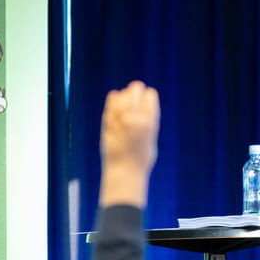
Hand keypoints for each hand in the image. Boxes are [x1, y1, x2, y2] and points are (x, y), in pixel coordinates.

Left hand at [99, 81, 159, 206]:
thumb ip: (148, 125)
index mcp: (149, 123)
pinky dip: (112, 100)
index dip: (149, 95)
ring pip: (121, 98)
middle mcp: (134, 120)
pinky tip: (114, 96)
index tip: (148, 95)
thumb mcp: (151, 140)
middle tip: (136, 87)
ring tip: (125, 93)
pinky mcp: (108, 126)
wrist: (125, 172)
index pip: (150, 97)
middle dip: (136, 89)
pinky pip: (110, 108)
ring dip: (124, 94)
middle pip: (135, 94)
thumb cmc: (141, 160)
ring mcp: (120, 122)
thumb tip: (145, 113)